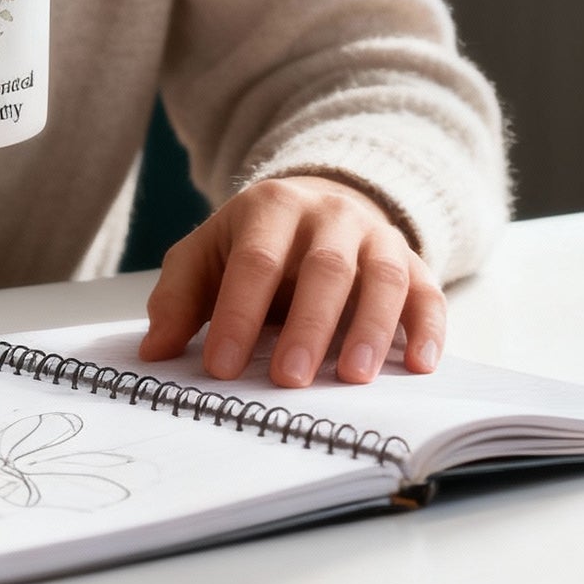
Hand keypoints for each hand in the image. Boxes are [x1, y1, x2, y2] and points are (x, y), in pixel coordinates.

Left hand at [138, 175, 444, 387]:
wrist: (317, 203)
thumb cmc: (255, 242)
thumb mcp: (206, 254)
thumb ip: (178, 297)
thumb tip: (154, 350)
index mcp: (270, 207)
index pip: (254, 261)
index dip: (237, 314)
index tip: (220, 367)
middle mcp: (329, 215)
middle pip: (323, 267)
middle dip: (307, 326)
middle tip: (288, 380)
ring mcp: (376, 236)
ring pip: (381, 276)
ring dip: (371, 328)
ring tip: (354, 377)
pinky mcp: (414, 263)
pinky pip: (429, 292)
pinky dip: (429, 328)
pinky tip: (421, 365)